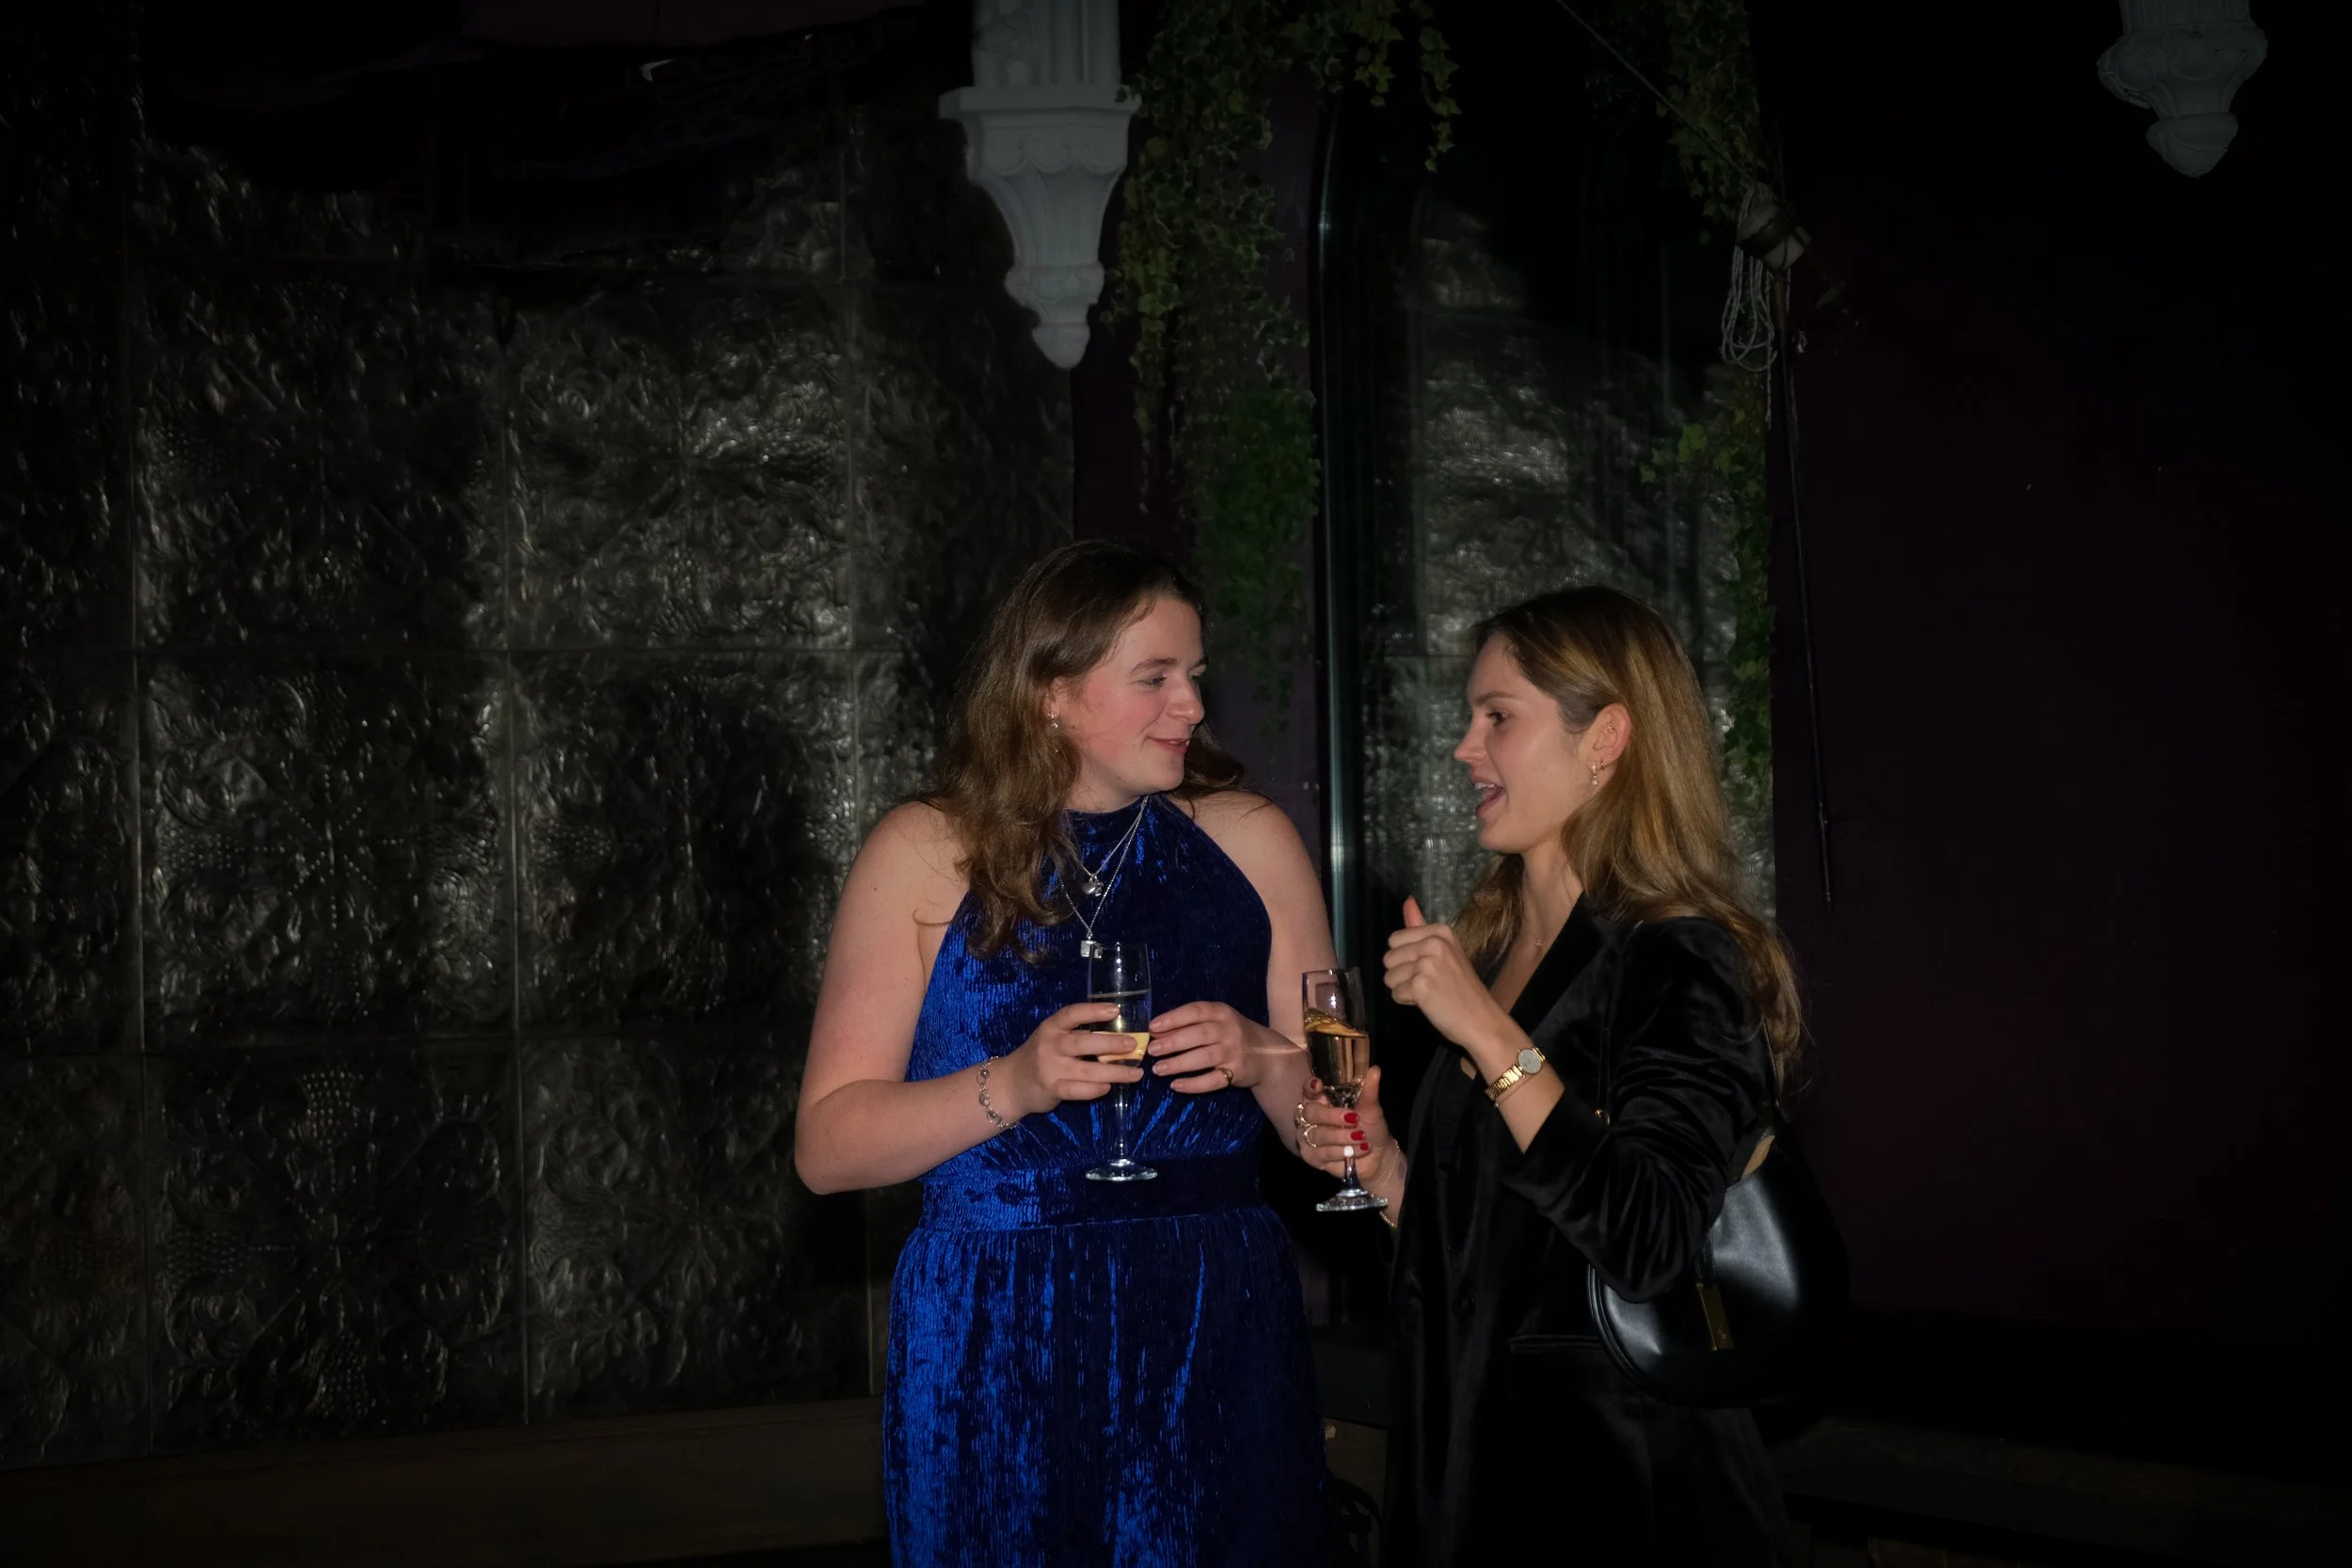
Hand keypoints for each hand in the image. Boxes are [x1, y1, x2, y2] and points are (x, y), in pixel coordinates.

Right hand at [999, 1001, 1141, 1116]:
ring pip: (1086, 1069)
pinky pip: (1077, 1089)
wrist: (1011, 1083)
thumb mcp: (1053, 1039)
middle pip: (1083, 1042)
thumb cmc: (1040, 1056)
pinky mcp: (1051, 1088)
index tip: (1116, 1010)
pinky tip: (1109, 1087)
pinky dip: (1095, 1089)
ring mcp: (1050, 1068)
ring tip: (1136, 1073)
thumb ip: (1077, 1035)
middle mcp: (1050, 1045)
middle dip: (1111, 1043)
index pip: (1072, 1014)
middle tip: (1133, 1044)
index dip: (1094, 1011)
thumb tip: (1118, 1035)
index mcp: (1051, 1027)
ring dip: (1114, 1072)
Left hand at [1146, 1000, 1276, 1092]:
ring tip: (1158, 1069)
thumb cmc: (1233, 1034)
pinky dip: (1193, 1084)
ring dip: (1178, 1064)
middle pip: (1198, 1035)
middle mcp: (1229, 1030)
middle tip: (1151, 1051)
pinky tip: (1176, 1085)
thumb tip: (1156, 1031)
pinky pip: (1212, 1080)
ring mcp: (1234, 1052)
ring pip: (1203, 1058)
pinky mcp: (1237, 1072)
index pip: (1195, 1011)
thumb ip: (1188, 1025)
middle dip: (1172, 1042)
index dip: (1173, 1019)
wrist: (1268, 1055)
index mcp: (1221, 1012)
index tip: (1152, 1027)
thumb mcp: (1216, 1022)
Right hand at [1295, 1067, 1398, 1183]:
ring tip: (1361, 1137)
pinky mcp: (1312, 1156)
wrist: (1377, 1156)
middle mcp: (1312, 1117)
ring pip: (1317, 1134)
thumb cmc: (1371, 1127)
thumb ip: (1369, 1091)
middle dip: (1331, 1116)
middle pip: (1310, 1112)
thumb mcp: (1372, 1109)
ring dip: (1341, 1136)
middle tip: (1354, 1118)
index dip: (1310, 1087)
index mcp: (1322, 1099)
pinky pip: (1321, 1153)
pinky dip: (1340, 1151)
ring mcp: (1309, 1137)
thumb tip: (1375, 1070)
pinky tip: (1355, 1151)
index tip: (1319, 1085)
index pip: (1308, 1089)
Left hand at [1384, 896, 1511, 1059]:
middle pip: (1389, 958)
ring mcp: (1427, 964)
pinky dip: (1407, 1002)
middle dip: (1402, 974)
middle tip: (1429, 982)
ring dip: (1404, 989)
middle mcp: (1434, 944)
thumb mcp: (1445, 950)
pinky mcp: (1420, 986)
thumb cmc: (1462, 987)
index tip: (1430, 967)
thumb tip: (1407, 900)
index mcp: (1440, 931)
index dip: (1407, 958)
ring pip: (1389, 977)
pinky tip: (1428, 1002)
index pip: (1395, 939)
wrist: (1481, 1019)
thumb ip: (1420, 927)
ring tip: (1429, 992)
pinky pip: (1395, 993)